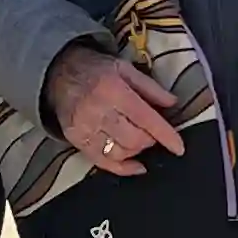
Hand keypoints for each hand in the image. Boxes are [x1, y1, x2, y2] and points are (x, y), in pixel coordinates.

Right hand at [44, 43, 183, 177]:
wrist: (58, 73)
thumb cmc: (96, 70)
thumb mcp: (125, 69)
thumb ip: (150, 87)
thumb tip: (173, 104)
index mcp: (113, 90)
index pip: (145, 118)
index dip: (165, 135)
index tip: (179, 148)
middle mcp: (98, 111)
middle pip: (134, 139)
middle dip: (150, 140)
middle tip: (151, 133)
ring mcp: (84, 128)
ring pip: (119, 152)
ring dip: (136, 151)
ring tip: (139, 141)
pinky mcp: (76, 140)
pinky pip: (102, 162)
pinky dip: (122, 168)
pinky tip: (136, 166)